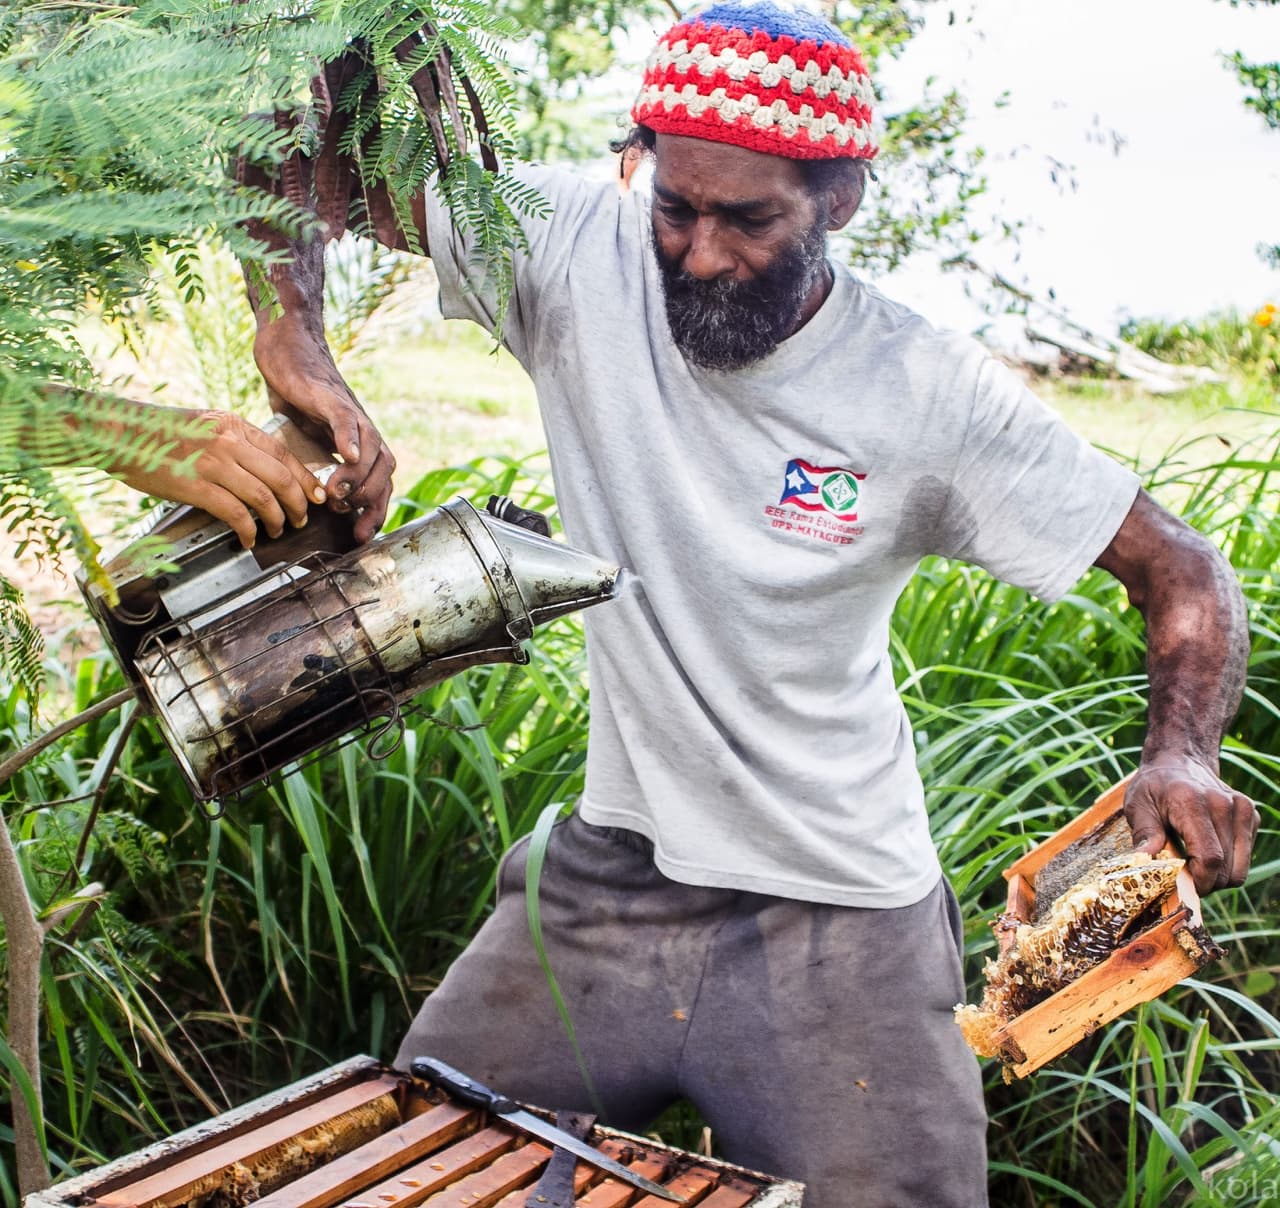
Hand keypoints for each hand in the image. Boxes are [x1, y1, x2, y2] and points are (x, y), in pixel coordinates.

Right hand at [114, 409, 326, 549]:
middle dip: (299, 504)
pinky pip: (235, 513)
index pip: (284, 454)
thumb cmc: (159, 433)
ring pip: (264, 497)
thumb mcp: (206, 425)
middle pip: (281, 477)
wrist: (118, 433)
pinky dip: (248, 530)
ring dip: (278, 520)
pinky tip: (249, 539)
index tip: (317, 497)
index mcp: (233, 425)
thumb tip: (264, 469)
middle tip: (302, 519)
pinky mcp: (195, 485)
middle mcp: (228, 441)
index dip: (306, 479)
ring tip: (279, 531)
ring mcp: (213, 463)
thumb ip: (235, 441)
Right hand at [253, 311, 395, 543]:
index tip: (362, 535)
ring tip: (339, 493)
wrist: (285, 349)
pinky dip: (350, 438)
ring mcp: (350, 413)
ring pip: (372, 449)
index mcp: (357, 446)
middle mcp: (362, 432)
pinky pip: (348, 419)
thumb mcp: (306, 440)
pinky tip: (347, 455)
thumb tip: (309, 499)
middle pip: (385, 471)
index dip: (374, 512)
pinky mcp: (330, 397)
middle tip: (348, 516)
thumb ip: (313, 466)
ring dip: (359, 476)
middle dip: (372, 500)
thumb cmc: (295, 396)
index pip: (379, 485)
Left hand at [1125, 758, 1259, 895]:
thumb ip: (1144, 833)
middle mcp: (1224, 804)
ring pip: (1239, 868)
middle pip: (1227, 868)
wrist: (1179, 761)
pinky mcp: (1251, 815)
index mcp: (1192, 802)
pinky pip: (1244, 857)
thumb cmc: (1154, 787)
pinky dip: (1228, 863)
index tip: (1182, 887)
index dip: (1199, 881)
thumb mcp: (1138, 805)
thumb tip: (1144, 862)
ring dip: (1219, 877)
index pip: (1210, 857)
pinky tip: (1206, 849)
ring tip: (1194, 864)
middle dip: (1206, 883)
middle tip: (1184, 878)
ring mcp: (1241, 809)